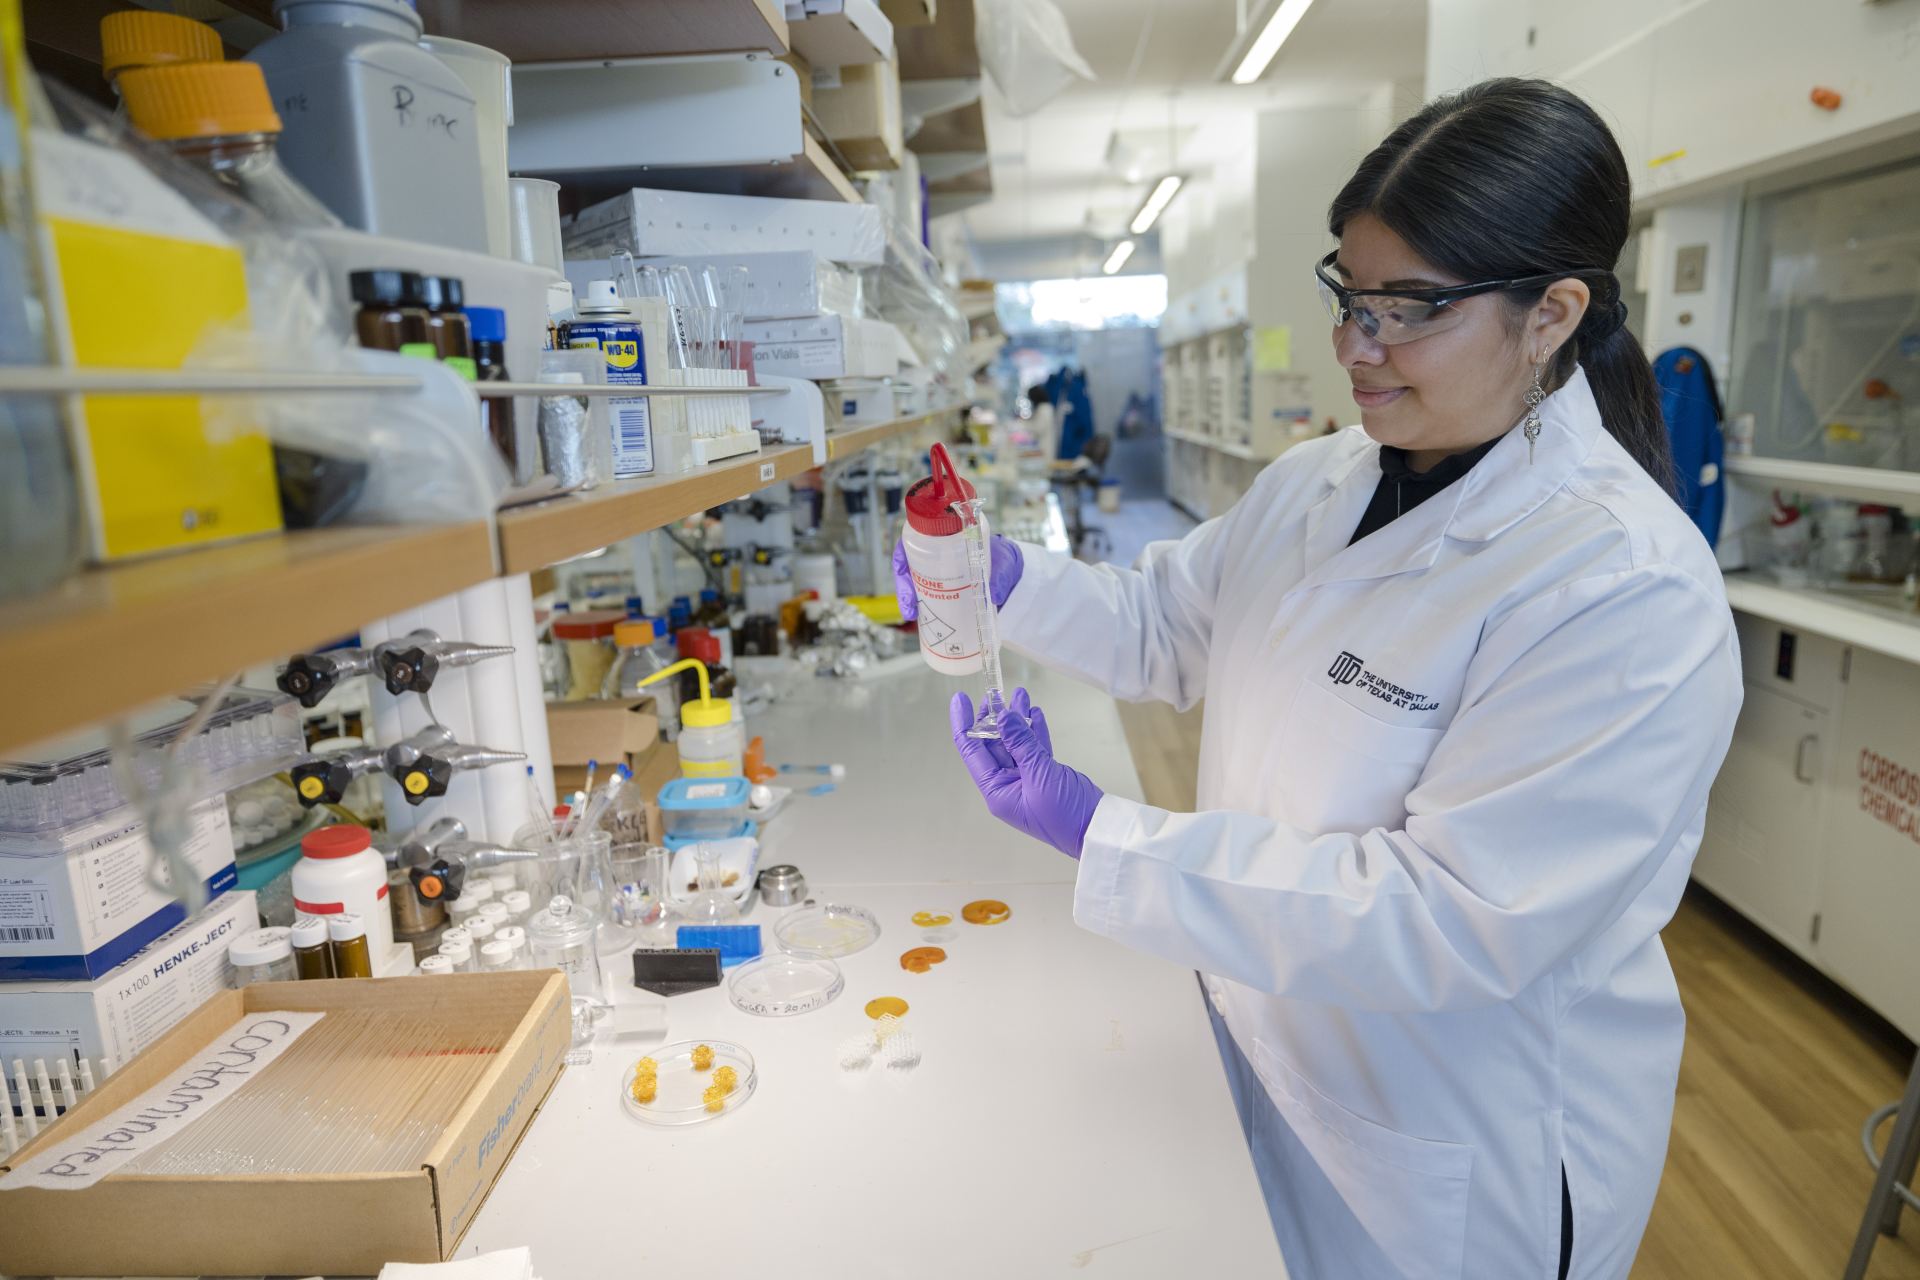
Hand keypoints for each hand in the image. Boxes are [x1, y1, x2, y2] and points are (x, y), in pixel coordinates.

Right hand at [893, 535, 1023, 621]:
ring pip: (914, 584)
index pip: (916, 542)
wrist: (1012, 575)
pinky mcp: (944, 593)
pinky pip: (927, 600)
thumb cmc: (1004, 560)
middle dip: (904, 585)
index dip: (903, 554)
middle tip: (909, 603)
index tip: (902, 569)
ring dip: (908, 600)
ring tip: (912, 614)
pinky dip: (922, 611)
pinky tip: (921, 622)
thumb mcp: (1004, 563)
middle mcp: (938, 557)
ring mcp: (939, 576)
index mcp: (948, 539)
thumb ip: (1000, 576)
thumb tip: (993, 595)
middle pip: (909, 566)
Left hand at [950, 687, 1101, 857]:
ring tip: (1019, 694)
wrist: (1097, 829)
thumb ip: (1021, 743)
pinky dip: (1035, 730)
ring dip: (1017, 719)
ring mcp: (1027, 779)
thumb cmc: (1063, 813)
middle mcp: (1007, 784)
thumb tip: (1003, 716)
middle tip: (995, 692)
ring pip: (1016, 743)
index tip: (960, 699)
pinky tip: (1034, 711)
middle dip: (993, 717)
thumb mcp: (1039, 774)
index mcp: (997, 790)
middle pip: (993, 744)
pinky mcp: (1046, 775)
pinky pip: (1035, 748)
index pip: (972, 751)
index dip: (964, 724)